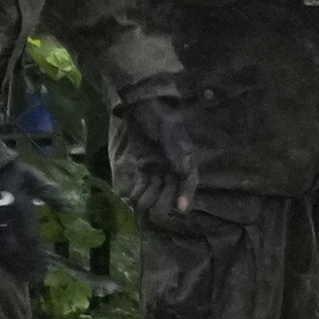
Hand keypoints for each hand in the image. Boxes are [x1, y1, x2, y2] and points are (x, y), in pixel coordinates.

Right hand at [0, 159, 50, 284]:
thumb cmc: (6, 170)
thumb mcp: (32, 177)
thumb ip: (51, 193)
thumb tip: (71, 207)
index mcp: (19, 211)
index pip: (30, 241)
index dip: (37, 259)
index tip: (43, 273)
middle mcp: (2, 223)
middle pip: (14, 252)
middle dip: (23, 266)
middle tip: (32, 279)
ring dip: (8, 265)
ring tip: (17, 276)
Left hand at [125, 95, 201, 216]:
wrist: (140, 107)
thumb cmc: (158, 119)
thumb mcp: (169, 137)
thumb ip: (177, 157)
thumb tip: (186, 175)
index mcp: (185, 158)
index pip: (189, 181)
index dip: (186, 196)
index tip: (181, 210)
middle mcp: (173, 166)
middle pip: (171, 189)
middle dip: (163, 201)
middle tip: (154, 212)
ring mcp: (158, 166)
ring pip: (156, 189)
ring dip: (148, 198)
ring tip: (138, 204)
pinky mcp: (144, 165)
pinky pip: (143, 182)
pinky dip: (138, 190)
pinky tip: (129, 196)